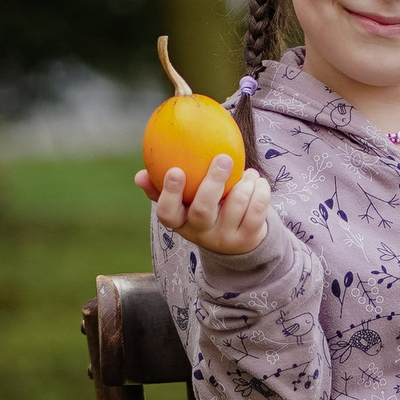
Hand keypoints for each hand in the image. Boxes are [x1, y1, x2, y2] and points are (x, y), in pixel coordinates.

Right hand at [139, 155, 271, 256]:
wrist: (236, 241)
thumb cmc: (202, 209)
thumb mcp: (182, 204)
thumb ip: (161, 188)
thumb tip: (139, 175)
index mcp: (180, 223)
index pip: (167, 213)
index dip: (170, 193)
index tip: (176, 170)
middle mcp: (201, 233)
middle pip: (203, 209)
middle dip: (213, 182)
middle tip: (223, 158)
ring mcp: (225, 238)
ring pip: (236, 206)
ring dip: (244, 184)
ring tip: (246, 172)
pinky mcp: (248, 238)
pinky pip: (257, 210)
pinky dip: (259, 191)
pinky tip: (257, 180)